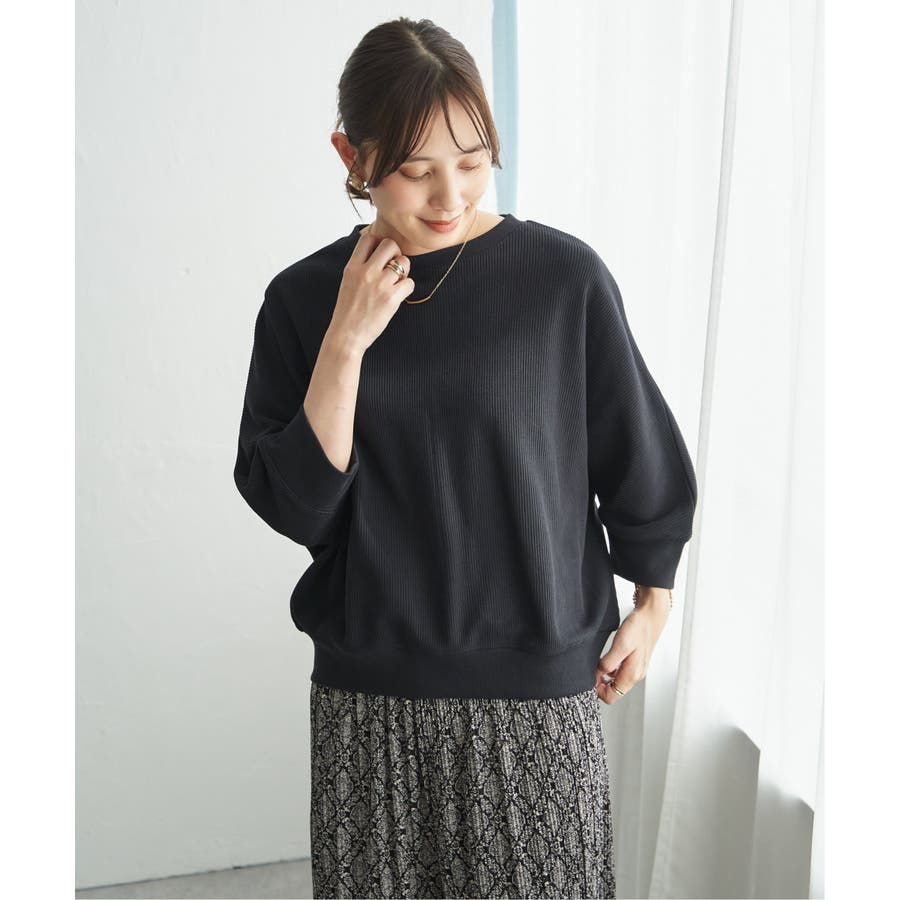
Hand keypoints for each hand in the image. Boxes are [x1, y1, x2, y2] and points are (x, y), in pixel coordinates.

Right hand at [328, 229, 416, 353]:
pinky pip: (410, 283)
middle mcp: (366, 272)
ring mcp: (380, 284)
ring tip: (396, 283)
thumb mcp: (347, 282)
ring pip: (404, 262)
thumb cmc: (347, 312)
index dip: (378, 243)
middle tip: (393, 267)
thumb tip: (377, 256)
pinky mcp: (391, 298)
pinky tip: (399, 296)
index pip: (368, 238)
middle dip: (395, 253)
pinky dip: (407, 288)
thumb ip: (360, 267)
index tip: (381, 254)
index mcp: (352, 267)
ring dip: (404, 271)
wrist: (347, 335)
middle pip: (390, 244)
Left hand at [595, 594, 669, 703]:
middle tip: (590, 670)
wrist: (651, 616)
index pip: (611, 697)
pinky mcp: (635, 662)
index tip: (589, 677)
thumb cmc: (638, 628)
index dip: (598, 690)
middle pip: (613, 692)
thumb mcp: (621, 645)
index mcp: (632, 675)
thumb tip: (598, 675)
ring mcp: (636, 670)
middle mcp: (635, 676)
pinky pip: (619, 674)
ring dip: (604, 677)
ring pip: (616, 683)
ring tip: (596, 664)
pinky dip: (610, 670)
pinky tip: (606, 659)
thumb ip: (609, 662)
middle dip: (600, 684)